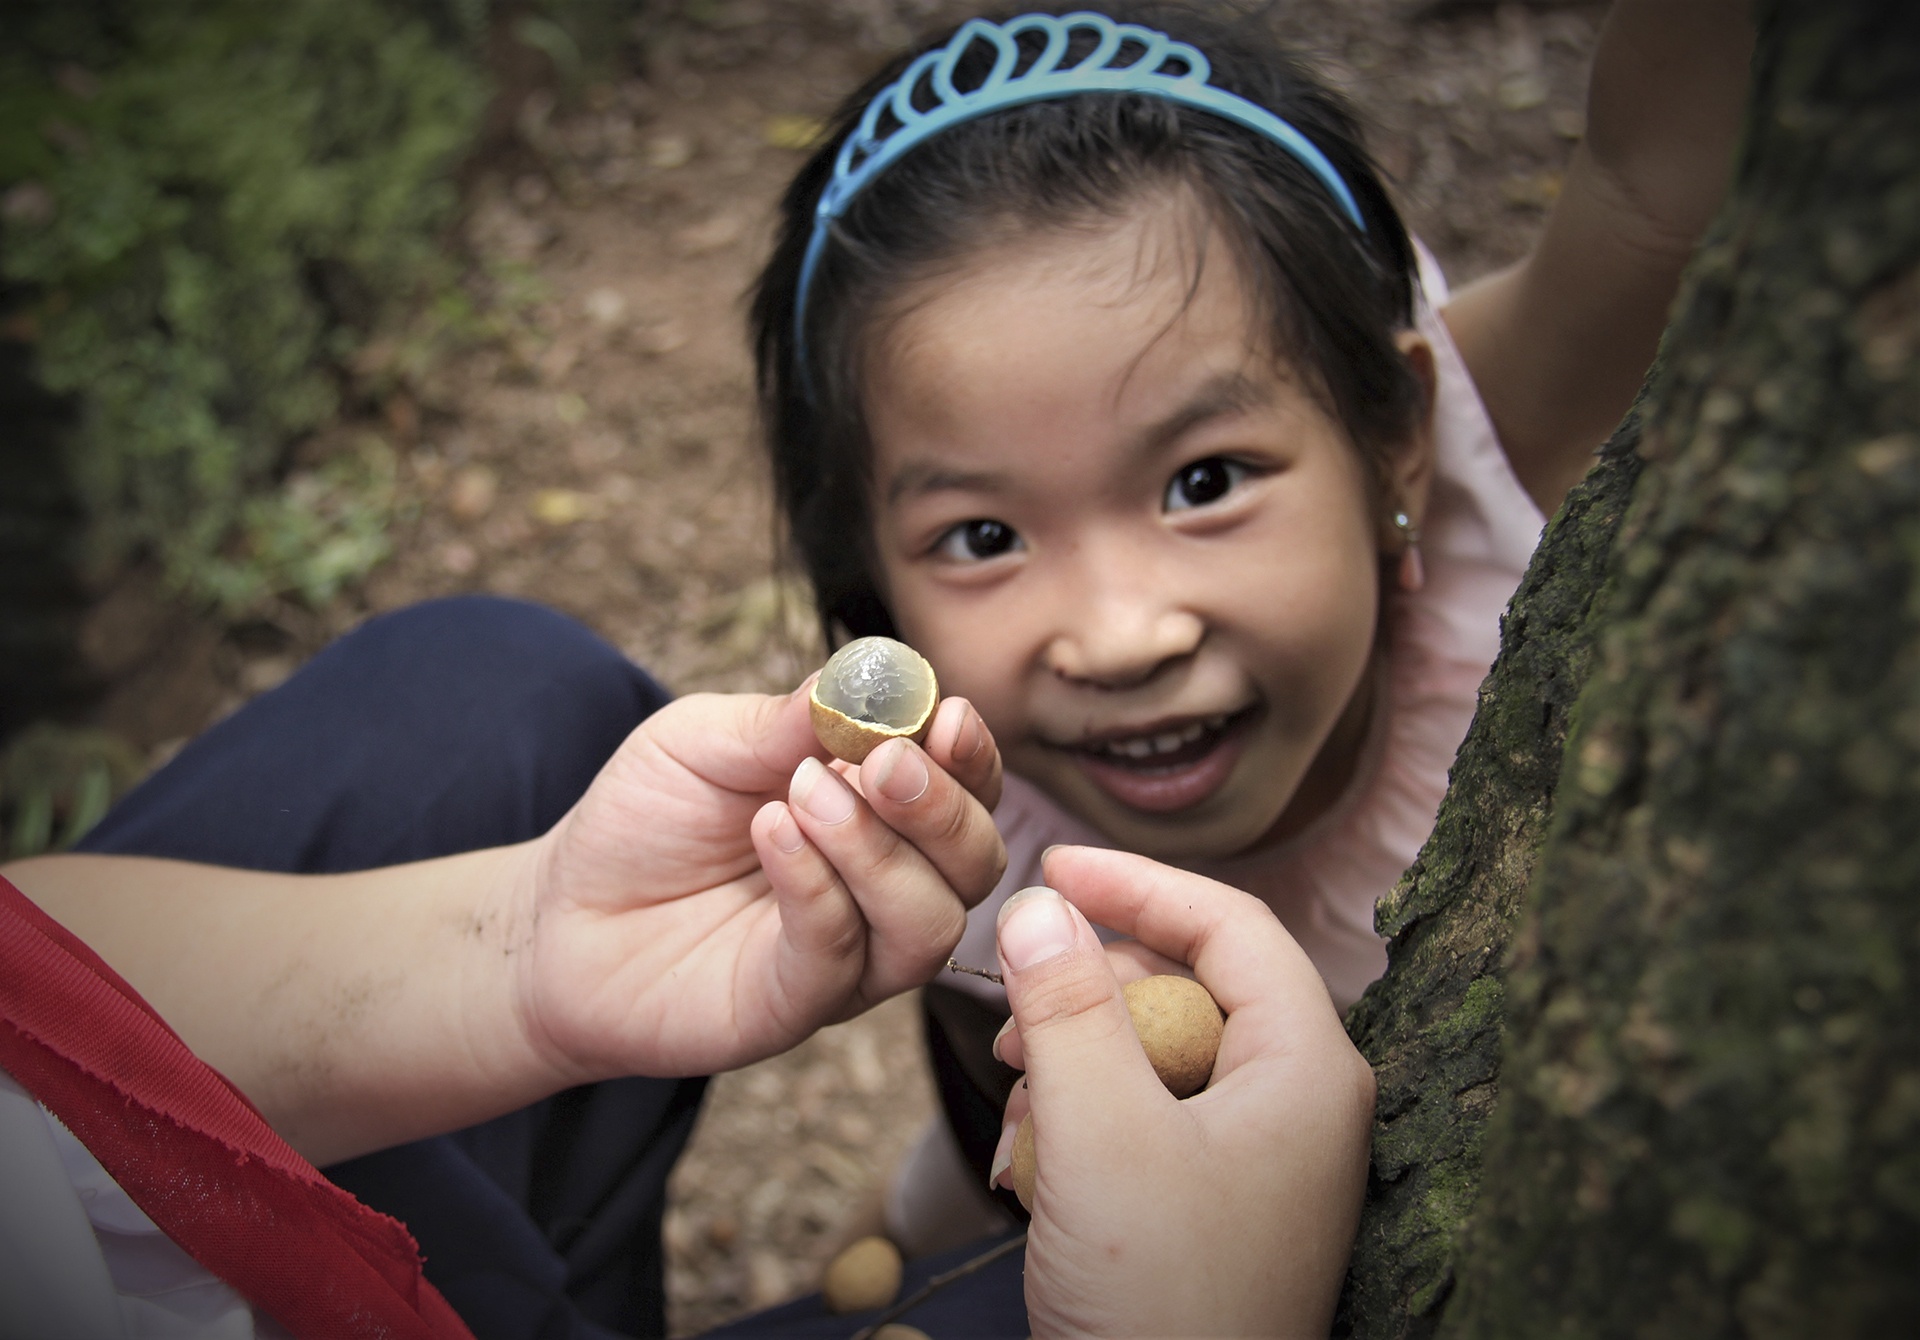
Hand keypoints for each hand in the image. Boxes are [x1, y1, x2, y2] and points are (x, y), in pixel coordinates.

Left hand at [515, 682, 1005, 1081]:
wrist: (562, 912)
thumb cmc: (647, 820)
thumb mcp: (707, 741)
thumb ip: (787, 719)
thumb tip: (866, 678)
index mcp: (884, 816)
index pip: (968, 791)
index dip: (970, 757)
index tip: (946, 716)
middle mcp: (888, 891)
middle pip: (975, 862)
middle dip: (941, 807)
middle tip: (882, 761)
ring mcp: (850, 957)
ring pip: (928, 923)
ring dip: (880, 851)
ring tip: (803, 794)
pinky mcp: (795, 1006)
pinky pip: (839, 955)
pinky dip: (817, 887)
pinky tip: (771, 832)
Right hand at [987, 848, 1373, 1338]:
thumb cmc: (1162, 1303)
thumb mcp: (1100, 1136)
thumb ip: (1067, 1009)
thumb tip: (1034, 907)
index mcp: (1306, 1068)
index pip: (1231, 923)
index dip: (1136, 884)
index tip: (1049, 867)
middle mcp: (1299, 1101)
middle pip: (1191, 984)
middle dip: (1091, 987)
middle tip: (1008, 1005)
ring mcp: (1261, 1156)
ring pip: (1159, 1052)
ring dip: (1077, 1057)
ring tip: (1015, 1091)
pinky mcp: (1218, 1201)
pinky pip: (1149, 1117)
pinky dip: (1087, 1119)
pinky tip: (1036, 1157)